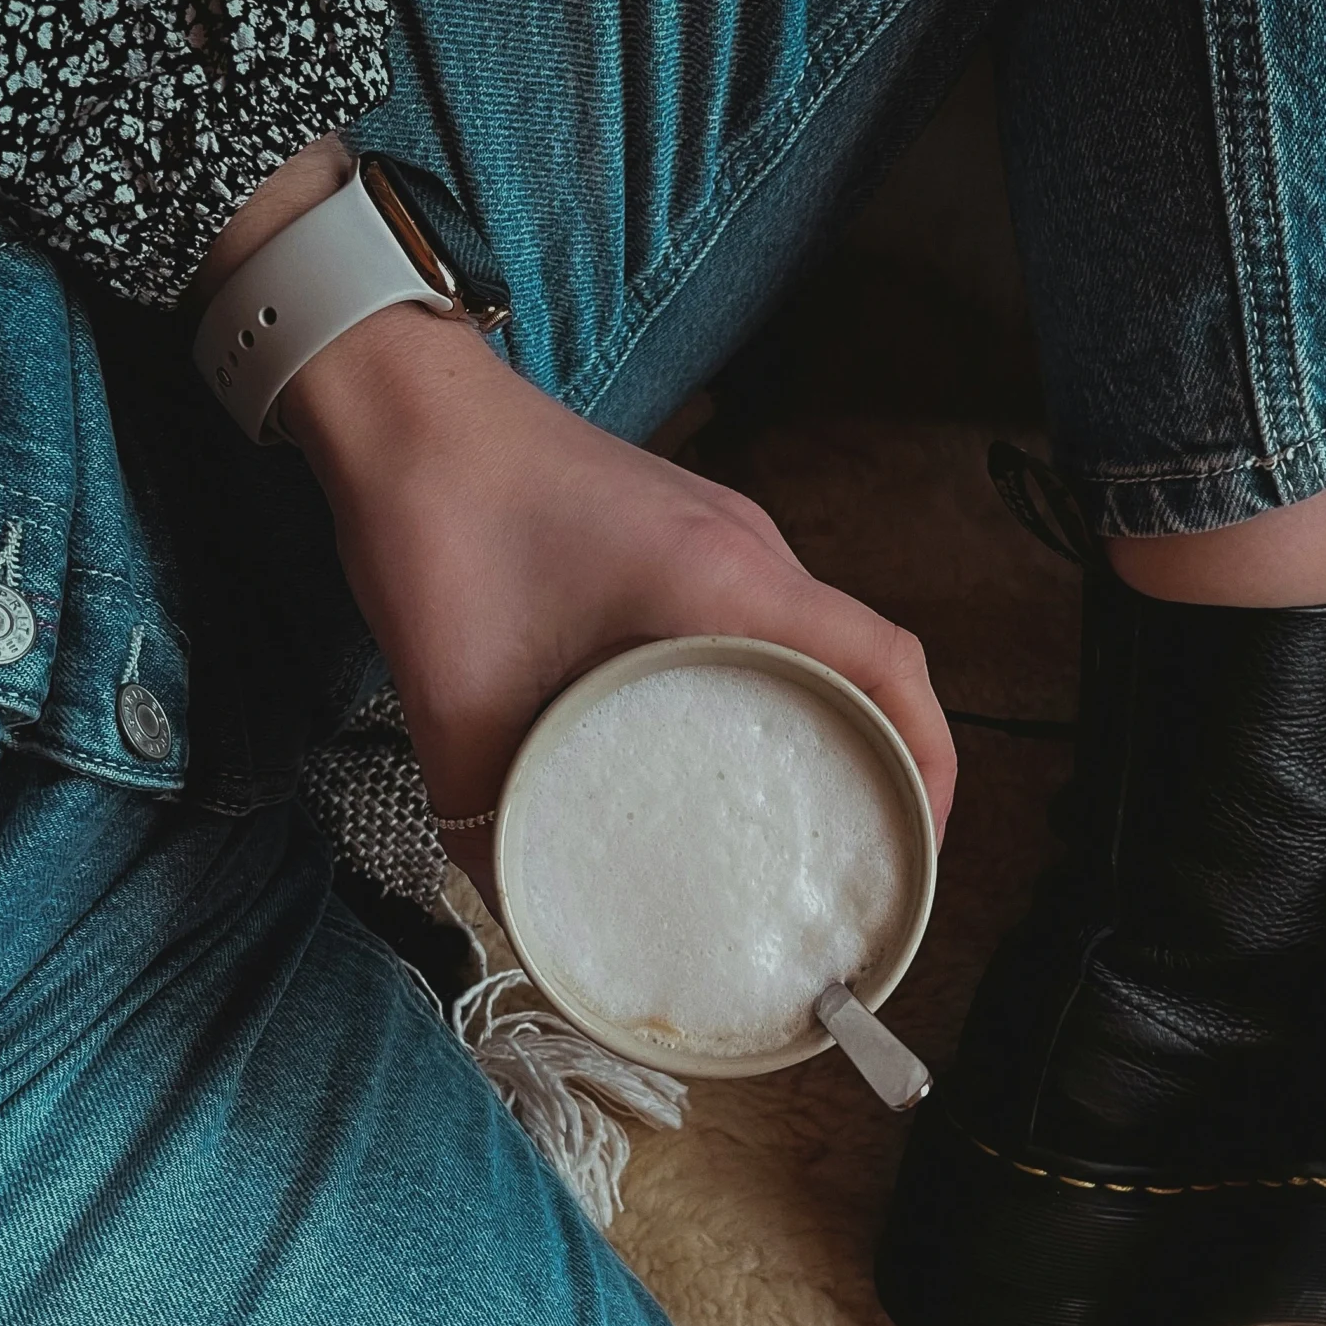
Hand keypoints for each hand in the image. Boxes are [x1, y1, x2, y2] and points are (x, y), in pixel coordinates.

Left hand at [274, 303, 954, 897]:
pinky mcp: (686, 535)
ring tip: (820, 811)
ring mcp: (721, 534)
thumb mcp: (457, 701)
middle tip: (874, 852)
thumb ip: (488, 820)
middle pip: (874, 660)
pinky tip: (738, 741)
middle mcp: (747, 549)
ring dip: (842, 719)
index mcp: (724, 579)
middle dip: (896, 760)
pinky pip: (772, 620)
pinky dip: (785, 684)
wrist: (398, 408)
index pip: (883, 663)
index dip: (927, 760)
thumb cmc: (436, 524)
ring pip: (826, 638)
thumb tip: (521, 917)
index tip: (921, 843)